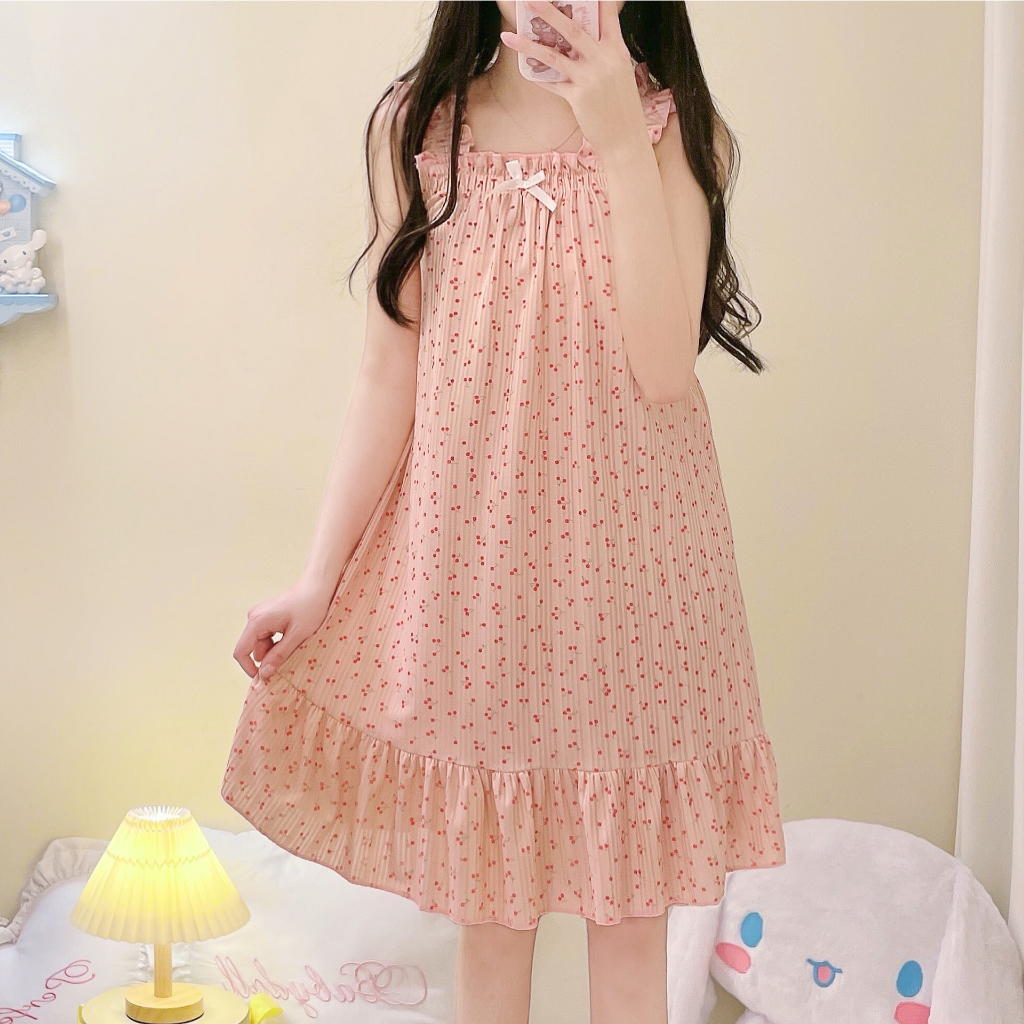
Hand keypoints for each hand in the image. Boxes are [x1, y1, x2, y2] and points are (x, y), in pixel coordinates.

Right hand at [233, 576, 335, 681]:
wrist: (318, 586)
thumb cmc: (310, 607)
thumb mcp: (297, 636)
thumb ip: (279, 655)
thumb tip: (263, 674)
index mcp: (257, 621)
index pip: (241, 652)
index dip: (250, 668)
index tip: (266, 677)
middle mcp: (254, 617)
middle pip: (252, 649)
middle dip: (269, 657)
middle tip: (291, 655)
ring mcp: (260, 616)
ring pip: (261, 644)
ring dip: (275, 649)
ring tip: (295, 642)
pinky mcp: (267, 616)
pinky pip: (267, 636)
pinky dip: (278, 642)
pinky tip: (293, 636)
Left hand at [499, 0, 648, 159]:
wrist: (625, 137)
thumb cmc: (622, 105)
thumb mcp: (620, 72)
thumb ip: (603, 53)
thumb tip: (580, 41)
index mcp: (617, 49)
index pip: (607, 15)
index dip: (597, 0)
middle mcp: (603, 59)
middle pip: (572, 29)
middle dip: (549, 11)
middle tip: (531, 0)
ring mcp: (589, 78)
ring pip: (553, 56)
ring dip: (528, 45)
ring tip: (509, 36)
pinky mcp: (577, 97)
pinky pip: (552, 83)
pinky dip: (538, 76)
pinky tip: (524, 67)